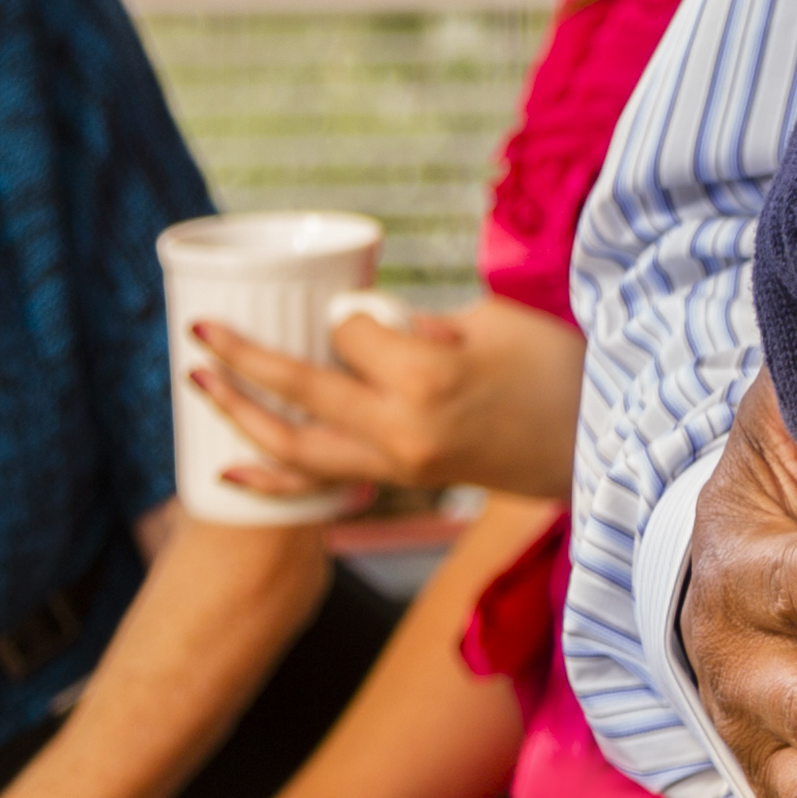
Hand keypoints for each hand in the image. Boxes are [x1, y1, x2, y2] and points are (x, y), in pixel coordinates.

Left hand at [196, 295, 584, 505]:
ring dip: (238, 414)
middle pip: (300, 388)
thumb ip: (420, 321)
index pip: (349, 334)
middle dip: (240, 357)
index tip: (363, 312)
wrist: (599, 445)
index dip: (346, 317)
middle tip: (199, 332)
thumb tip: (362, 323)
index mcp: (427, 376)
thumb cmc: (558, 368)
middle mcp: (402, 426)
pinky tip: (228, 473)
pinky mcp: (404, 482)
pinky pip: (321, 485)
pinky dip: (270, 480)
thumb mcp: (495, 322)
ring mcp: (400, 463)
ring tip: (198, 383)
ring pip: (295, 447)